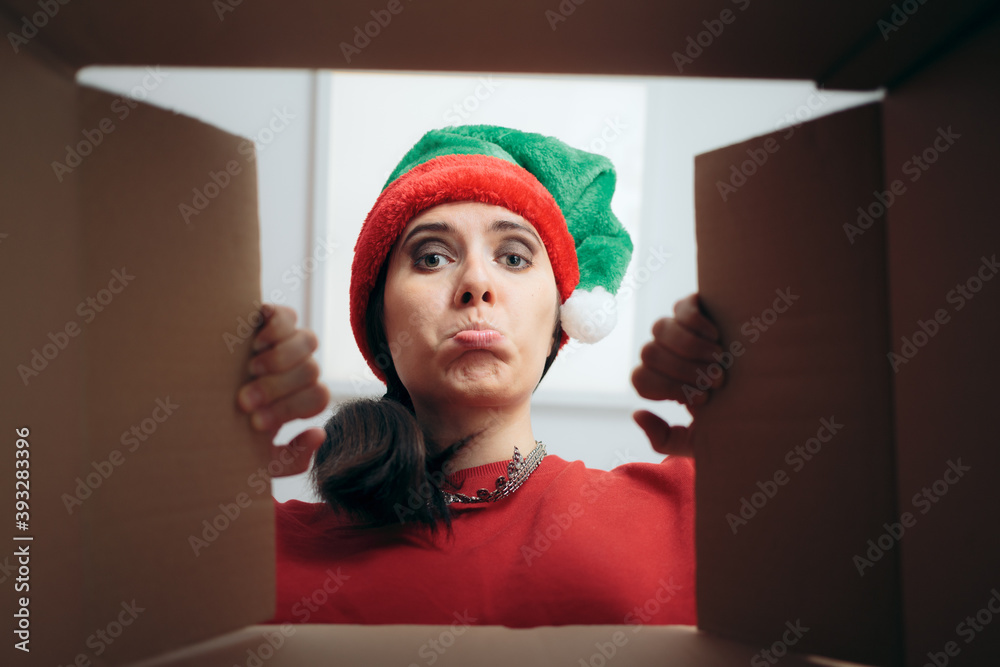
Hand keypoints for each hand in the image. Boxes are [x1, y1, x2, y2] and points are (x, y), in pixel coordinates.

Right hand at [237, 303, 330, 476]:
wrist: (188, 401)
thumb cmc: (225, 429)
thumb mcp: (257, 456)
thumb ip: (291, 459)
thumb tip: (318, 434)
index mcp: (300, 397)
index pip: (317, 397)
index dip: (291, 409)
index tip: (254, 423)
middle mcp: (298, 368)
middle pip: (311, 371)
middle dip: (277, 389)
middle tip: (244, 401)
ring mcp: (286, 341)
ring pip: (308, 341)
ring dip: (280, 359)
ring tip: (252, 370)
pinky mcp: (269, 318)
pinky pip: (287, 316)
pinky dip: (276, 327)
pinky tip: (256, 343)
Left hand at [630, 293, 722, 456]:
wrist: (767, 396)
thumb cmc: (731, 417)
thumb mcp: (698, 440)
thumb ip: (665, 439)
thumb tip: (637, 414)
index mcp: (661, 381)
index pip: (640, 378)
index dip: (666, 388)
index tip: (701, 400)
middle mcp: (664, 353)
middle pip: (649, 353)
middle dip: (682, 369)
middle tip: (717, 380)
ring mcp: (678, 328)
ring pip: (660, 329)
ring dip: (690, 346)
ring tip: (719, 358)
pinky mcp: (695, 307)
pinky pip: (681, 308)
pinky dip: (696, 322)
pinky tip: (717, 336)